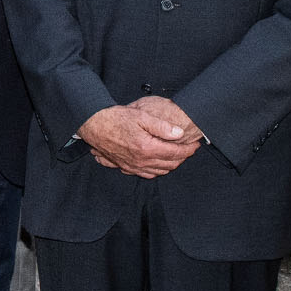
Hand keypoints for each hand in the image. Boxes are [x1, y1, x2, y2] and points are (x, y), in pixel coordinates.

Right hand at [78, 101, 202, 177]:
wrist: (94, 124)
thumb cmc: (115, 118)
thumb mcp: (141, 115)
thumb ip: (162, 126)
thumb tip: (179, 133)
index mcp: (147, 148)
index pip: (175, 153)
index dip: (189, 149)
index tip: (196, 144)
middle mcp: (141, 161)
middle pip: (170, 165)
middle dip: (183, 158)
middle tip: (189, 149)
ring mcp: (133, 166)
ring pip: (159, 172)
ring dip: (171, 165)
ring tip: (178, 155)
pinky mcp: (125, 167)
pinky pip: (146, 174)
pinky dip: (157, 171)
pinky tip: (159, 164)